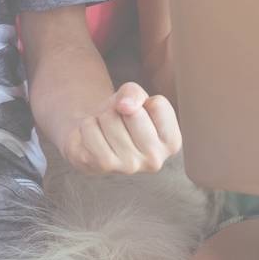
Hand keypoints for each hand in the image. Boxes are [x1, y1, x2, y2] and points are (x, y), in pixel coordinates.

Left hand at [60, 82, 181, 174]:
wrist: (95, 136)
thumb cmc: (121, 116)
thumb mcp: (135, 97)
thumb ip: (135, 93)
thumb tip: (124, 106)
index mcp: (172, 143)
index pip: (158, 105)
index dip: (143, 101)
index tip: (140, 113)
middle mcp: (154, 159)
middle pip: (133, 113)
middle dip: (120, 108)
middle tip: (119, 120)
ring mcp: (129, 166)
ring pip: (109, 120)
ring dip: (101, 116)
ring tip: (105, 127)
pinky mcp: (102, 166)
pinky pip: (91, 131)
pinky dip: (87, 125)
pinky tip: (92, 135)